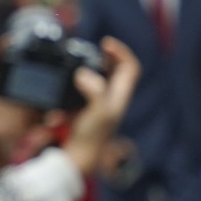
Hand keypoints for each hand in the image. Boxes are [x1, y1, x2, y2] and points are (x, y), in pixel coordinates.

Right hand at [63, 40, 142, 175]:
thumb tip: (84, 74)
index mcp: (120, 95)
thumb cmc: (91, 136)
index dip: (121, 52)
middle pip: (117, 69)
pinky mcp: (84, 108)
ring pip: (100, 77)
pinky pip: (83, 88)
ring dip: (92, 67)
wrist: (78, 157)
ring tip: (82, 62)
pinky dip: (77, 82)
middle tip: (95, 49)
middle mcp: (113, 98)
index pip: (130, 67)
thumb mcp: (97, 112)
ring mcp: (99, 102)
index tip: (105, 44)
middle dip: (107, 56)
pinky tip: (70, 82)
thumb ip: (94, 91)